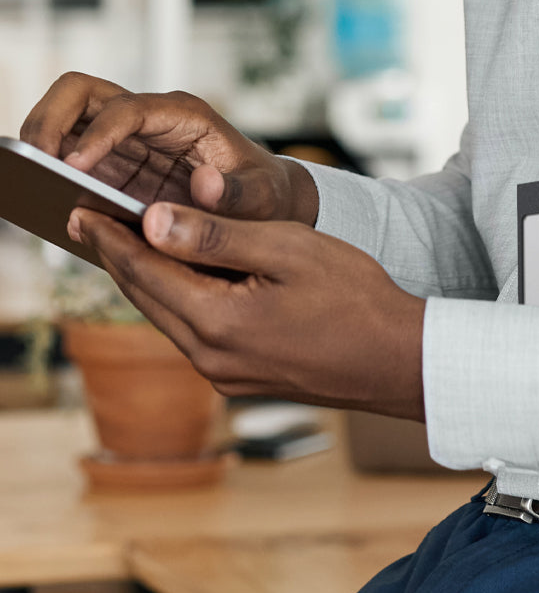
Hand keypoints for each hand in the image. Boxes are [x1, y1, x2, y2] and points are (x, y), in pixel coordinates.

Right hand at [21, 71, 316, 225]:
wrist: (264, 201)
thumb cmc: (264, 192)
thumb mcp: (263, 196)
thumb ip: (239, 194)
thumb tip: (205, 185)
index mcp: (184, 116)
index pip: (126, 109)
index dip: (97, 136)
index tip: (73, 168)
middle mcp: (148, 117)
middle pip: (79, 92)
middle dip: (49, 120)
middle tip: (35, 164)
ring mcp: (124, 138)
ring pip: (65, 117)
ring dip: (40, 143)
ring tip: (28, 182)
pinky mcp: (111, 164)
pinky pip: (67, 155)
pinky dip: (49, 172)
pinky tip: (45, 202)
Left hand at [68, 202, 424, 418]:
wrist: (399, 360)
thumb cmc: (356, 298)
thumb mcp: (289, 250)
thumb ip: (218, 236)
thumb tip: (154, 220)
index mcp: (217, 322)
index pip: (145, 272)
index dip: (113, 238)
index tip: (85, 212)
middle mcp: (210, 358)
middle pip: (147, 299)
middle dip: (120, 258)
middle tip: (92, 223)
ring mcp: (226, 376)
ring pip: (169, 318)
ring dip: (150, 281)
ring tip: (131, 246)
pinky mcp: (243, 380)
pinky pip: (195, 335)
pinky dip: (181, 302)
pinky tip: (187, 282)